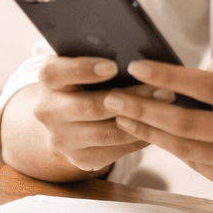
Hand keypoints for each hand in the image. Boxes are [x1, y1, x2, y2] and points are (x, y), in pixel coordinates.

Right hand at [8, 56, 174, 175]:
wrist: (65, 117)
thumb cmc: (84, 80)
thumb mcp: (82, 63)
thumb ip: (98, 56)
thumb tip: (134, 52)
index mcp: (47, 80)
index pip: (57, 73)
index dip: (84, 69)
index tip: (114, 66)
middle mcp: (47, 112)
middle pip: (90, 107)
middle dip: (131, 98)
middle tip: (161, 89)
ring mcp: (61, 139)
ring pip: (107, 133)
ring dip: (141, 120)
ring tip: (165, 106)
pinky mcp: (79, 159)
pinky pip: (115, 151)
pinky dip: (139, 138)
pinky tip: (158, 126)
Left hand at [104, 55, 212, 211]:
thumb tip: (197, 67)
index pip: (206, 85)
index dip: (168, 76)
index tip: (138, 67)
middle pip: (185, 122)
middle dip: (143, 109)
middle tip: (113, 98)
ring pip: (183, 148)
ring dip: (148, 132)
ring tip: (122, 117)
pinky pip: (196, 164)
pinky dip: (172, 149)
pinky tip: (151, 136)